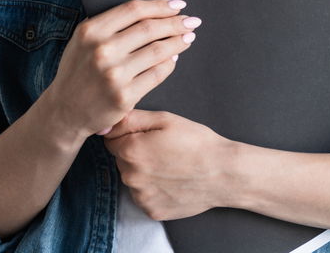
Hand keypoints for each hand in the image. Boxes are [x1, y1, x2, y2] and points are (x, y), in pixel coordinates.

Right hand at [41, 0, 201, 140]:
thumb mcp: (82, 41)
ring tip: (188, 37)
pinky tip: (174, 58)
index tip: (178, 4)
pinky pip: (157, 74)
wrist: (65, 111)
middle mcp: (102, 50)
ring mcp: (114, 74)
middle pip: (150, 28)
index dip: (160, 5)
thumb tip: (151, 11)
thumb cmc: (78, 71)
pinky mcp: (125, 96)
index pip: (134, 10)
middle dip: (176, 23)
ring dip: (178, 42)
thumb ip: (108, 24)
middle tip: (191, 21)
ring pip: (158, 50)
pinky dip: (170, 64)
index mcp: (90, 31)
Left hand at [104, 110, 235, 220]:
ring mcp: (141, 197)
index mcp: (131, 151)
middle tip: (163, 151)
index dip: (130, 135)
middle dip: (136, 154)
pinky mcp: (151, 211)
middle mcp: (130, 177)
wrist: (223, 174)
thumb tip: (106, 124)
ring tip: (170, 167)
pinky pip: (144, 196)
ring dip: (144, 173)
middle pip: (121, 161)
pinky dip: (153, 190)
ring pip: (132, 180)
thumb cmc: (197, 142)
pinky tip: (172, 182)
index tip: (151, 137)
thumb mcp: (166, 119)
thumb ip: (131, 119)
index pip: (112, 140)